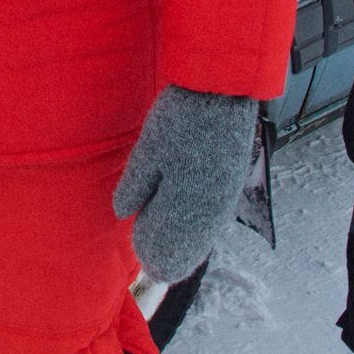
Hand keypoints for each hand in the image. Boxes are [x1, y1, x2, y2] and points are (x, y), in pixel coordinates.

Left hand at [113, 85, 259, 282]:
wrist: (220, 96)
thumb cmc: (179, 121)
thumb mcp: (147, 152)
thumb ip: (135, 187)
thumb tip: (123, 213)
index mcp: (184, 208)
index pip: (169, 252)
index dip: (153, 257)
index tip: (140, 255)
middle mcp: (209, 214)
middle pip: (187, 252)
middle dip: (168, 255)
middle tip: (149, 256)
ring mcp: (223, 204)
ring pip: (202, 240)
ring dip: (183, 243)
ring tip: (165, 241)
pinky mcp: (230, 190)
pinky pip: (212, 224)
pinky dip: (196, 230)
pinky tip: (184, 223)